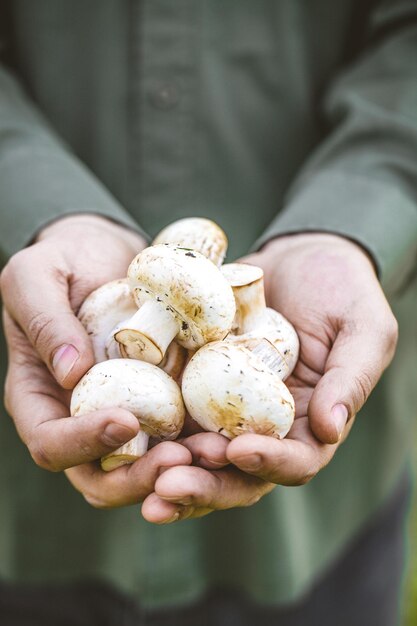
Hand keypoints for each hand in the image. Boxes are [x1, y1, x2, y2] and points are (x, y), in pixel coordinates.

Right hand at [0, 215, 193, 504]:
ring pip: (145, 467)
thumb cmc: (63, 259)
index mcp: (41, 398)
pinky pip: (182, 434)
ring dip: (180, 470)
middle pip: (99, 477)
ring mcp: (126, 414)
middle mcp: (82, 418)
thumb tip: (71, 375)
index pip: (50, 443)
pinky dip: (203, 441)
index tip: (125, 419)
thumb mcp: (36, 275)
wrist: (109, 252)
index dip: (83, 443)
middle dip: (138, 476)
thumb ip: (45, 321)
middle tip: (179, 456)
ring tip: (215, 450)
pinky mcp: (163, 402)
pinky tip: (232, 431)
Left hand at [141, 233, 397, 522]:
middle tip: (169, 483)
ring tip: (143, 475)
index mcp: (310, 423)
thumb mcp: (364, 328)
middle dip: (206, 483)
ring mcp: (227, 406)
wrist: (300, 256)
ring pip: (199, 453)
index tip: (237, 449)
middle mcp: (265, 425)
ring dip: (171, 469)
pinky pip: (172, 408)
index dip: (267, 464)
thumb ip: (353, 378)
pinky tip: (123, 429)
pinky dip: (151, 425)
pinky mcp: (196, 382)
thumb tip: (330, 429)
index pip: (294, 461)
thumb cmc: (342, 289)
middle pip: (237, 473)